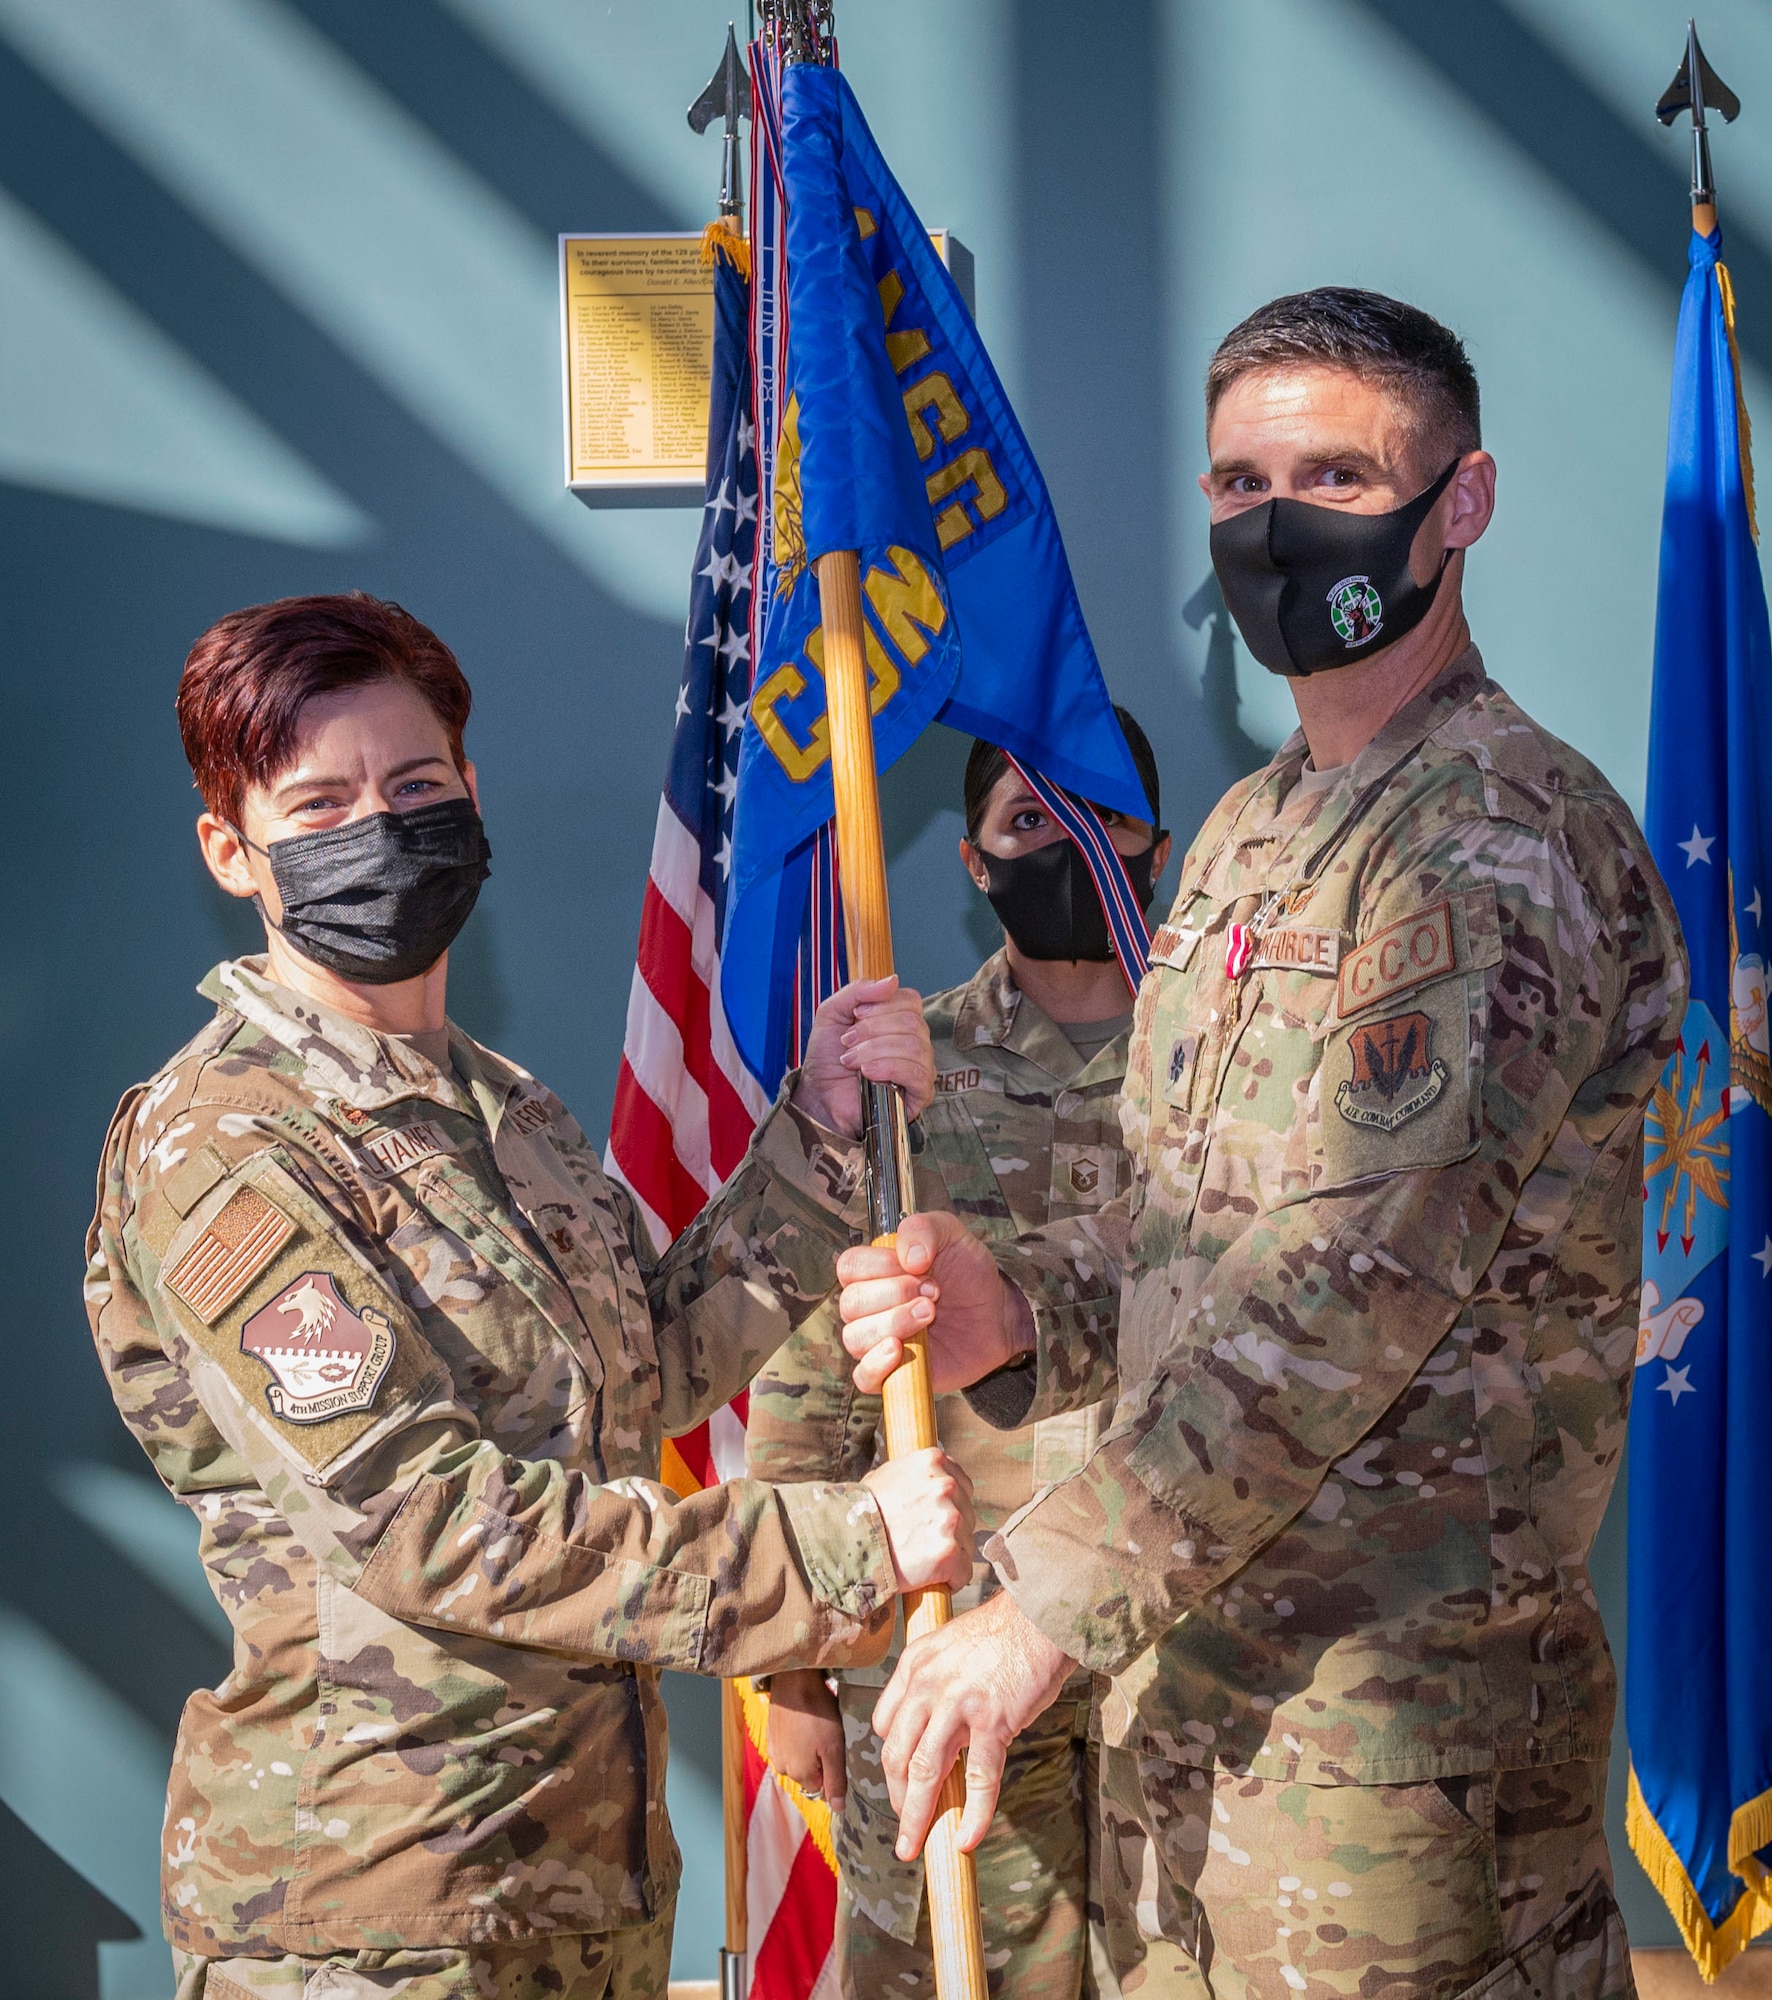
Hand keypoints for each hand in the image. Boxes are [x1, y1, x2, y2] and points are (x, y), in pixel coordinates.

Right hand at [765, 1669, 847, 1811]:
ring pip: (798, 1760)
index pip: (821, 1788)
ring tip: (815, 1726)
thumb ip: (836, 1781)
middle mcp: (782, 1767)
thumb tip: (838, 1809)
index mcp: (799, 1774)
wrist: (794, 1680)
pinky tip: (803, 1722)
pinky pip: (788, 1747)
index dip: (831, 1769)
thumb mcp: (834, 1748)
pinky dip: (797, 1738)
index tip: (834, 1748)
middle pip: (809, 1775)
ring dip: (807, 1749)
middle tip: (826, 1736)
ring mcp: (773, 1751)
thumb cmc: (817, 1713)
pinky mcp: (770, 1736)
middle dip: (819, 1760)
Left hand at [794, 975, 933, 1138]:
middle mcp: (915, 1041)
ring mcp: (920, 1067)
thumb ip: (858, 991)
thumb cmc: (828, 1057)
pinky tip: (869, 1074)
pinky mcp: (919, 1093)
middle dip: (872, 1030)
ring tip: (852, 1061)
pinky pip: (918, 1073)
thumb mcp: (832, 1013)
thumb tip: (893, 980)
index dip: (881, 1006)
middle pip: (911, 1023)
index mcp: (899, 1020)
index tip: (855, 1016)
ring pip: (914, 1047)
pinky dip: (889, 1068)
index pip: (910, 1000)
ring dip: (874, 1051)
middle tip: (847, 1042)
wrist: (818, 1094)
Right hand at [837, 1212, 1033, 1395]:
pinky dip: (875, 1365)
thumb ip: (924, 1228)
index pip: (849, 1267)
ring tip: (929, 1315)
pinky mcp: (891, 1372)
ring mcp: (876, 1340)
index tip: (920, 1267)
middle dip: (896, 1295)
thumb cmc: (967, 1275)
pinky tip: (900, 1351)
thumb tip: (907, 1257)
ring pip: (855, 1338)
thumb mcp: (952, 1235)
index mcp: (874, 1271)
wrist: (996, 1314)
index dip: (881, 1266)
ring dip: (895, 1324)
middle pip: (851, 1303)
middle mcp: (868, 1306)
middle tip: (933, 1293)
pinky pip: (863, 1377)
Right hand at [862, 1447, 974, 1594]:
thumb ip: (918, 1476)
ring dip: (949, 1555)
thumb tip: (935, 1480)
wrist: (844, 1541)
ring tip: (918, 1559)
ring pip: (966, 1545)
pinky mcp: (949, 1552)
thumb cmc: (861, 1511)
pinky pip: (963, 1572)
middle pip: (967, 1516)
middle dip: (949, 1532)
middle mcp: (946, 1485)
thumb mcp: (887, 1476)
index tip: (929, 1520)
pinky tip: (928, 1577)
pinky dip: (951, 1580)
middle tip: (919, 1542)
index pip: (962, 1486)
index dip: (948, 1507)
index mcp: (933, 1461)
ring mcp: (950, 1518)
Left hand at [872, 1589, 1073, 1860]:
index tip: (901, 1781)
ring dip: (916, 1817)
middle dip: (896, 1799)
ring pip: (924, 1773)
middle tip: (903, 1828)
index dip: (891, 1759)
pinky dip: (973, 1815)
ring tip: (913, 1847)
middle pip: (895, 1755)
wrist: (1041, 1616)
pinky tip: (967, 1840)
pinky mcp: (992, 1722)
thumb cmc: (1004, 1633)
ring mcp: (957, 1705)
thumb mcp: (951, 1646)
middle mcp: (927, 1686)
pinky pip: (978, 1779)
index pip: (884, 1724)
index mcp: (914, 1666)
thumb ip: (935, 1682)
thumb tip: (935, 1729)